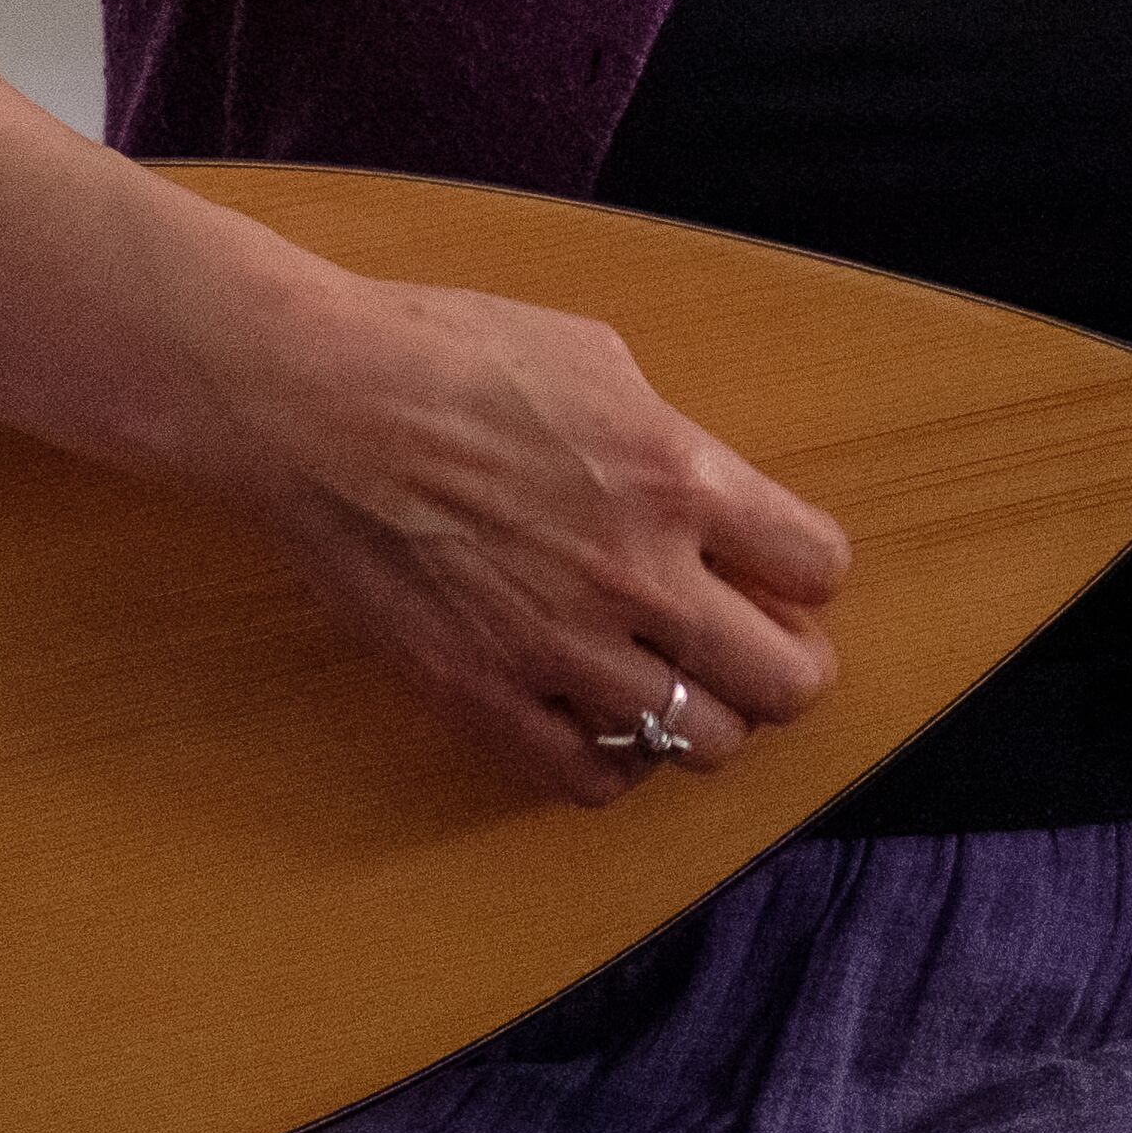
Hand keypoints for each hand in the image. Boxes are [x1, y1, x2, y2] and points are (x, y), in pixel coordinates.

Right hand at [224, 269, 850, 806]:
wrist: (314, 404)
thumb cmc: (448, 355)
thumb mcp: (598, 360)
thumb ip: (670, 440)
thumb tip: (707, 495)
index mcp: (678, 476)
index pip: (817, 563)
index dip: (807, 571)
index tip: (780, 571)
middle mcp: (638, 574)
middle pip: (784, 680)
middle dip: (786, 668)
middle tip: (755, 652)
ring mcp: (559, 646)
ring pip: (699, 742)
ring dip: (701, 717)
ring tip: (673, 686)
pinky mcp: (480, 695)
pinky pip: (588, 777)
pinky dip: (611, 760)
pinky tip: (598, 720)